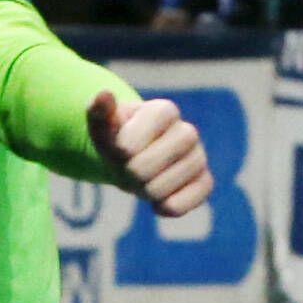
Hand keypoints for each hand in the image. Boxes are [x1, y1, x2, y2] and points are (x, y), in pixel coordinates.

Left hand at [89, 90, 208, 219]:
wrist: (135, 159)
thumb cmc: (119, 140)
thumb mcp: (103, 126)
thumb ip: (99, 112)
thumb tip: (104, 94)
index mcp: (164, 111)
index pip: (130, 144)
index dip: (119, 152)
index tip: (121, 147)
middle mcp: (188, 132)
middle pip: (143, 169)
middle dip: (128, 174)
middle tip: (131, 167)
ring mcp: (198, 158)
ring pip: (159, 189)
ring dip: (143, 191)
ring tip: (145, 178)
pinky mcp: (204, 183)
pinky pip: (180, 205)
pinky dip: (162, 207)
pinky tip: (159, 198)